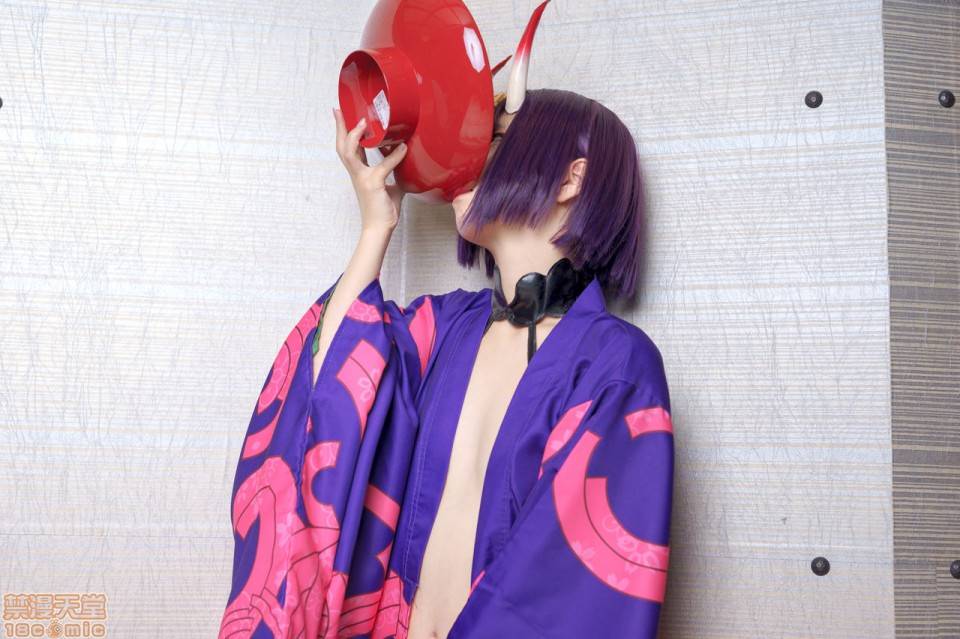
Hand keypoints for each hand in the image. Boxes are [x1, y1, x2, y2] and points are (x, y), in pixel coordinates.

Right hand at [333, 107, 408, 233]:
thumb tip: (405, 159)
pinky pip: (383, 166)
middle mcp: (357, 172)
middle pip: (342, 146)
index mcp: (359, 171)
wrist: (380, 228)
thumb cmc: (383, 209)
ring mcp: (362, 177)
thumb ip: (394, 171)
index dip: (345, 131)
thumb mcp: (391, 186)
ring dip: (354, 135)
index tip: (342, 115)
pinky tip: (403, 148)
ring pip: (349, 152)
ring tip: (363, 121)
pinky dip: (394, 156)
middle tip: (339, 110)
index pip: (349, 147)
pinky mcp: (373, 184)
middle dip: (340, 127)